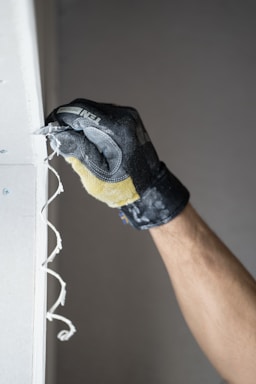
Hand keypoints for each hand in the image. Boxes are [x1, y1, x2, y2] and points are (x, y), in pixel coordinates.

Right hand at [44, 98, 189, 228]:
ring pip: (92, 111)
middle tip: (60, 140)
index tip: (50, 129)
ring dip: (79, 125)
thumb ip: (77, 150)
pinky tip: (91, 143)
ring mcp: (127, 116)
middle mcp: (123, 116)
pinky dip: (91, 126)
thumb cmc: (125, 186)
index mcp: (116, 128)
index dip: (60, 119)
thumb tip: (57, 134)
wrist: (148, 187)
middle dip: (68, 122)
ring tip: (78, 146)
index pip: (79, 112)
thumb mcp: (96, 173)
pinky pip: (102, 116)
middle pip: (85, 108)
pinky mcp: (127, 120)